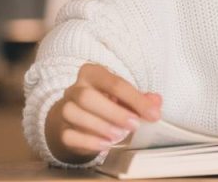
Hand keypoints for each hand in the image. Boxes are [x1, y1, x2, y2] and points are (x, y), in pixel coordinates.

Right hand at [46, 63, 162, 163]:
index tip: (153, 114)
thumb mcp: (123, 97)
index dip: (135, 99)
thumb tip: (155, 102)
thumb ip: (140, 99)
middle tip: (134, 125)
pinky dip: (89, 141)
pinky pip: (69, 135)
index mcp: (93, 74)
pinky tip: (105, 144)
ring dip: (100, 126)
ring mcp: (65, 108)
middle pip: (87, 97)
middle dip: (114, 112)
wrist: (77, 118)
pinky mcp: (61, 130)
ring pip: (74, 113)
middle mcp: (75, 88)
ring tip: (119, 135)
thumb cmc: (105, 103)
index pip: (113, 82)